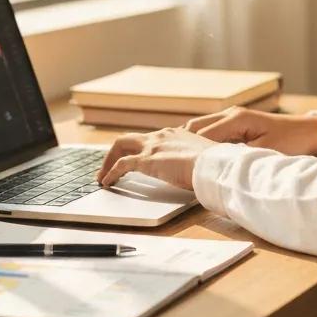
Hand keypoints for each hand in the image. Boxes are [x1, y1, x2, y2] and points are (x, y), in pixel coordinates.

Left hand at [96, 127, 217, 190]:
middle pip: (130, 138)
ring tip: (102, 176)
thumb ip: (196, 160)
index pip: (150, 138)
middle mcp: (161, 136)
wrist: (212, 164)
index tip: (136, 159)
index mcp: (176, 134)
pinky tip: (107, 182)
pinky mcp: (146, 160)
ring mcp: (152, 146)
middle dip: (116, 152)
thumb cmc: (213, 163)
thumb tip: (200, 170)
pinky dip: (111, 173)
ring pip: (120, 145)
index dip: (140, 149)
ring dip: (108, 161)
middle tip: (109, 166)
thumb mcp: (204, 158)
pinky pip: (121, 165)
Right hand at [185, 108, 316, 156]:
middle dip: (181, 145)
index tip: (172, 166)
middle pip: (194, 128)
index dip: (186, 151)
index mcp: (236, 119)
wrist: (312, 133)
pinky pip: (211, 133)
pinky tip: (197, 159)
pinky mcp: (237, 126)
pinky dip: (201, 144)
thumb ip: (240, 157)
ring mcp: (232, 118)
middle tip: (167, 165)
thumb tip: (216, 165)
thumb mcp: (266, 153)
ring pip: (200, 129)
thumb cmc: (293, 142)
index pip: (201, 136)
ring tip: (177, 163)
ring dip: (190, 144)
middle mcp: (230, 115)